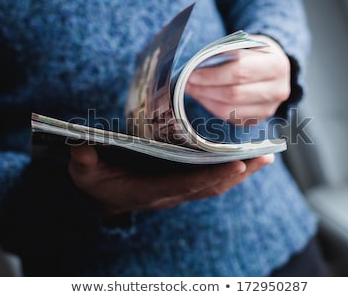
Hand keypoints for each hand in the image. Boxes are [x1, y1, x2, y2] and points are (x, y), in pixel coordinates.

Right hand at [69, 145, 273, 214]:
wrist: (104, 197)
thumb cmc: (97, 183)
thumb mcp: (85, 174)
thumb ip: (84, 164)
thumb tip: (82, 149)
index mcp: (150, 191)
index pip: (186, 185)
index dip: (211, 177)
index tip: (237, 164)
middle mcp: (171, 193)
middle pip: (210, 186)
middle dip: (238, 174)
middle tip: (264, 158)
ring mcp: (179, 190)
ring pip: (215, 185)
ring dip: (241, 173)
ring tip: (265, 158)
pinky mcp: (183, 184)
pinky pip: (212, 181)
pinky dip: (231, 172)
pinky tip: (248, 160)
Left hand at [185, 35, 290, 124]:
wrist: (274, 69)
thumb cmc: (256, 53)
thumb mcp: (246, 44)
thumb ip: (226, 53)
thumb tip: (198, 66)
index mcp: (276, 66)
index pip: (239, 72)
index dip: (212, 75)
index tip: (192, 74)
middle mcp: (277, 91)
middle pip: (233, 94)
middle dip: (205, 88)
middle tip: (186, 82)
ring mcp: (268, 109)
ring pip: (229, 110)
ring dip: (205, 100)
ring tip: (192, 89)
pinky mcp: (257, 120)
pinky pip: (229, 118)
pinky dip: (212, 107)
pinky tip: (203, 97)